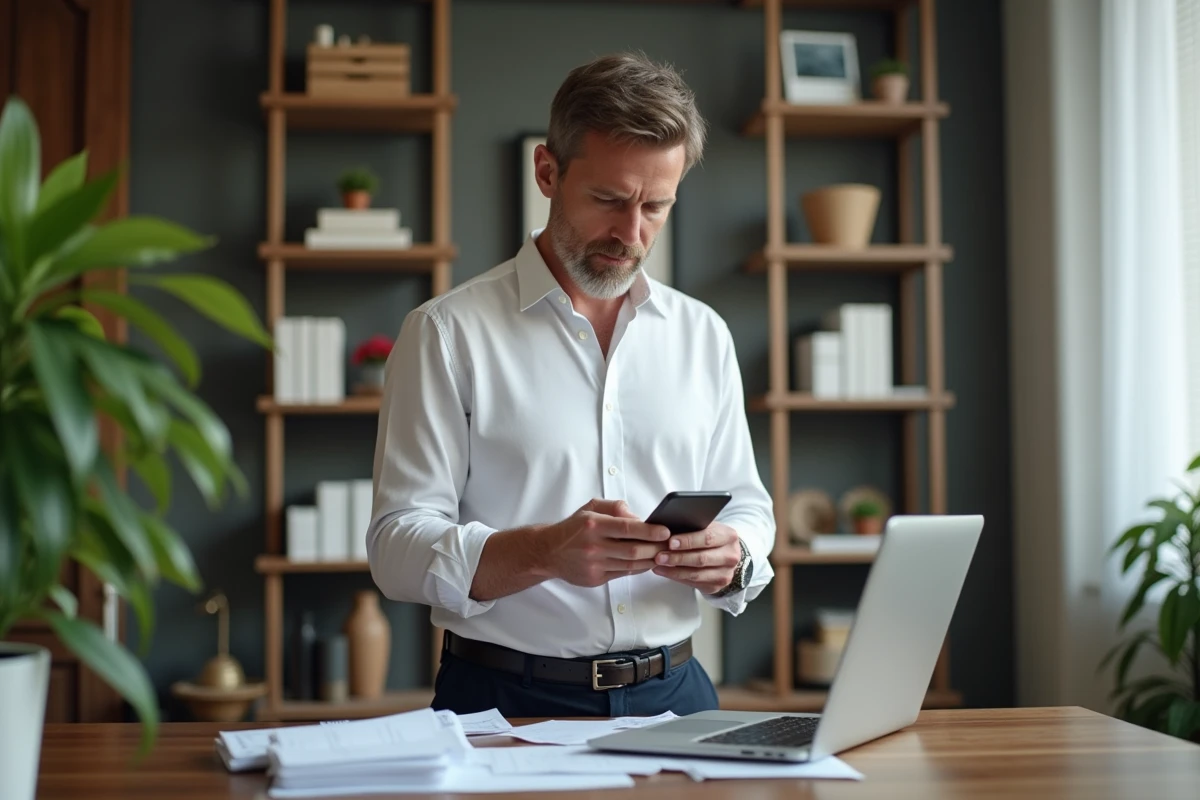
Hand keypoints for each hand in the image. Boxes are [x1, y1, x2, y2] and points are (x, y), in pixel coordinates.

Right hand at [539, 498, 671, 587]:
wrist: (548, 552)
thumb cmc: (573, 528)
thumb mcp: (591, 508)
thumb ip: (615, 508)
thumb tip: (639, 517)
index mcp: (594, 524)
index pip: (629, 528)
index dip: (650, 531)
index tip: (665, 531)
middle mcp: (594, 546)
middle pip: (634, 549)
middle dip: (656, 548)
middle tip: (671, 545)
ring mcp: (594, 564)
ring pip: (631, 564)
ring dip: (651, 560)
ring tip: (663, 554)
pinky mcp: (595, 579)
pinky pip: (623, 573)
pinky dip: (638, 568)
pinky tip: (646, 562)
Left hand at [652, 522, 741, 594]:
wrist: (727, 555)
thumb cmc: (712, 538)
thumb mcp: (708, 527)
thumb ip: (693, 527)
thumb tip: (667, 529)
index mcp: (728, 536)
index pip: (707, 539)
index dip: (688, 541)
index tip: (670, 542)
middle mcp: (730, 556)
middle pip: (701, 559)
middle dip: (677, 558)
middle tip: (659, 556)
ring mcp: (725, 573)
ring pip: (696, 574)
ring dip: (674, 570)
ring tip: (658, 565)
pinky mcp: (716, 586)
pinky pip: (693, 583)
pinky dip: (677, 577)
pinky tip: (665, 571)